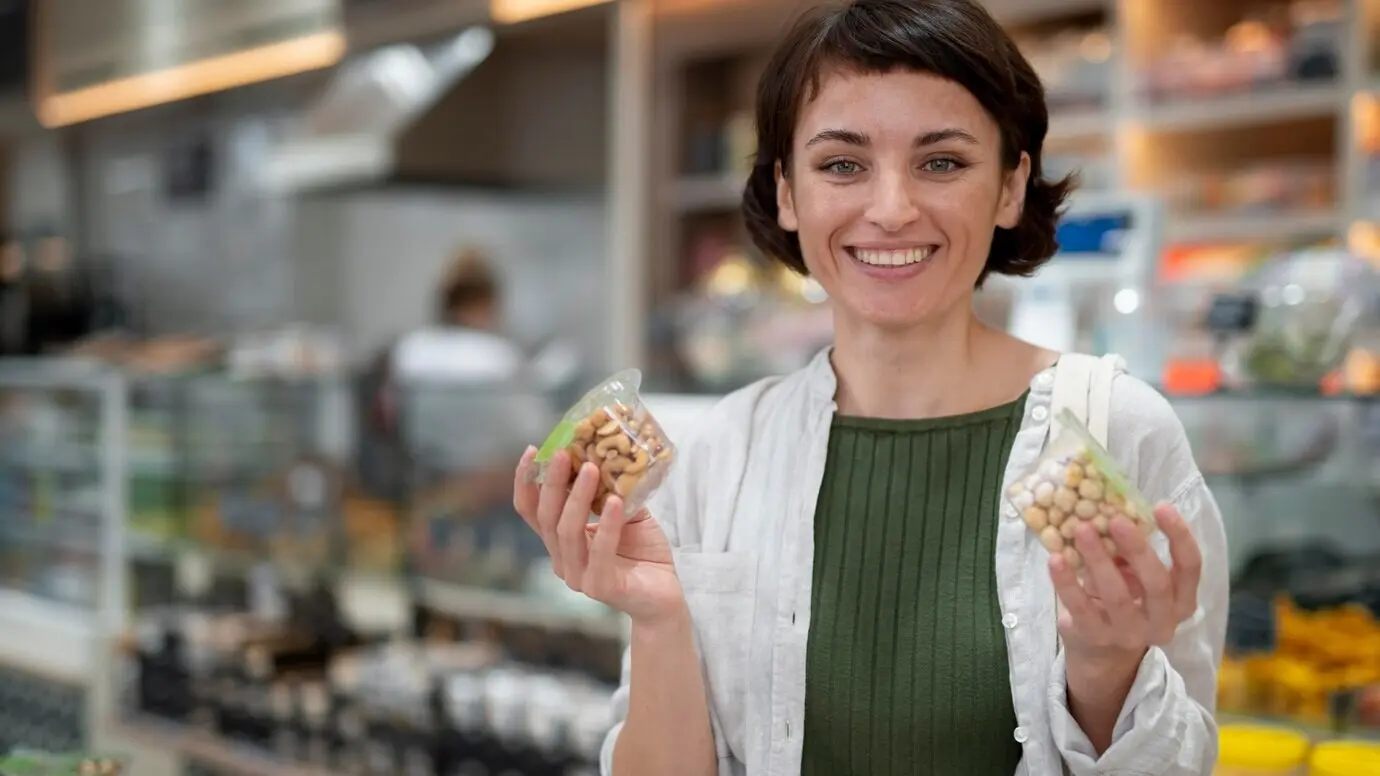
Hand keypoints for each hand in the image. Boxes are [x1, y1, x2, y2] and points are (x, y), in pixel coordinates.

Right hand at [514, 446, 685, 625]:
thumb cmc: (643, 552)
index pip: (531, 510)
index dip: (525, 481)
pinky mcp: (600, 587)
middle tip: (563, 453)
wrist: (664, 594)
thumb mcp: (626, 511)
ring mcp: (578, 576)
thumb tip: (607, 454)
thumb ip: (612, 489)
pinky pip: (599, 553)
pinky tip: (615, 502)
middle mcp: (562, 559)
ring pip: (567, 533)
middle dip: (552, 482)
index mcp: (561, 540)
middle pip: (546, 518)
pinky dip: (606, 526)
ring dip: (578, 497)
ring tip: (591, 468)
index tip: (532, 450)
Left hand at [1050, 503, 1202, 676]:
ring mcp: (1129, 633)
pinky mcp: (1094, 637)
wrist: (1100, 650)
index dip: (1179, 536)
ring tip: (1081, 530)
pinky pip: (1080, 607)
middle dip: (1137, 548)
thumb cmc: (1123, 598)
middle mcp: (1162, 621)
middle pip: (1157, 583)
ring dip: (1098, 559)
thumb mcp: (1134, 575)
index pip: (1190, 567)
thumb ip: (1130, 550)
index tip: (1161, 506)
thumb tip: (1111, 508)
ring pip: (1117, 596)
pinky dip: (1067, 582)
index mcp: (1180, 601)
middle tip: (1116, 519)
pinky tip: (1055, 559)